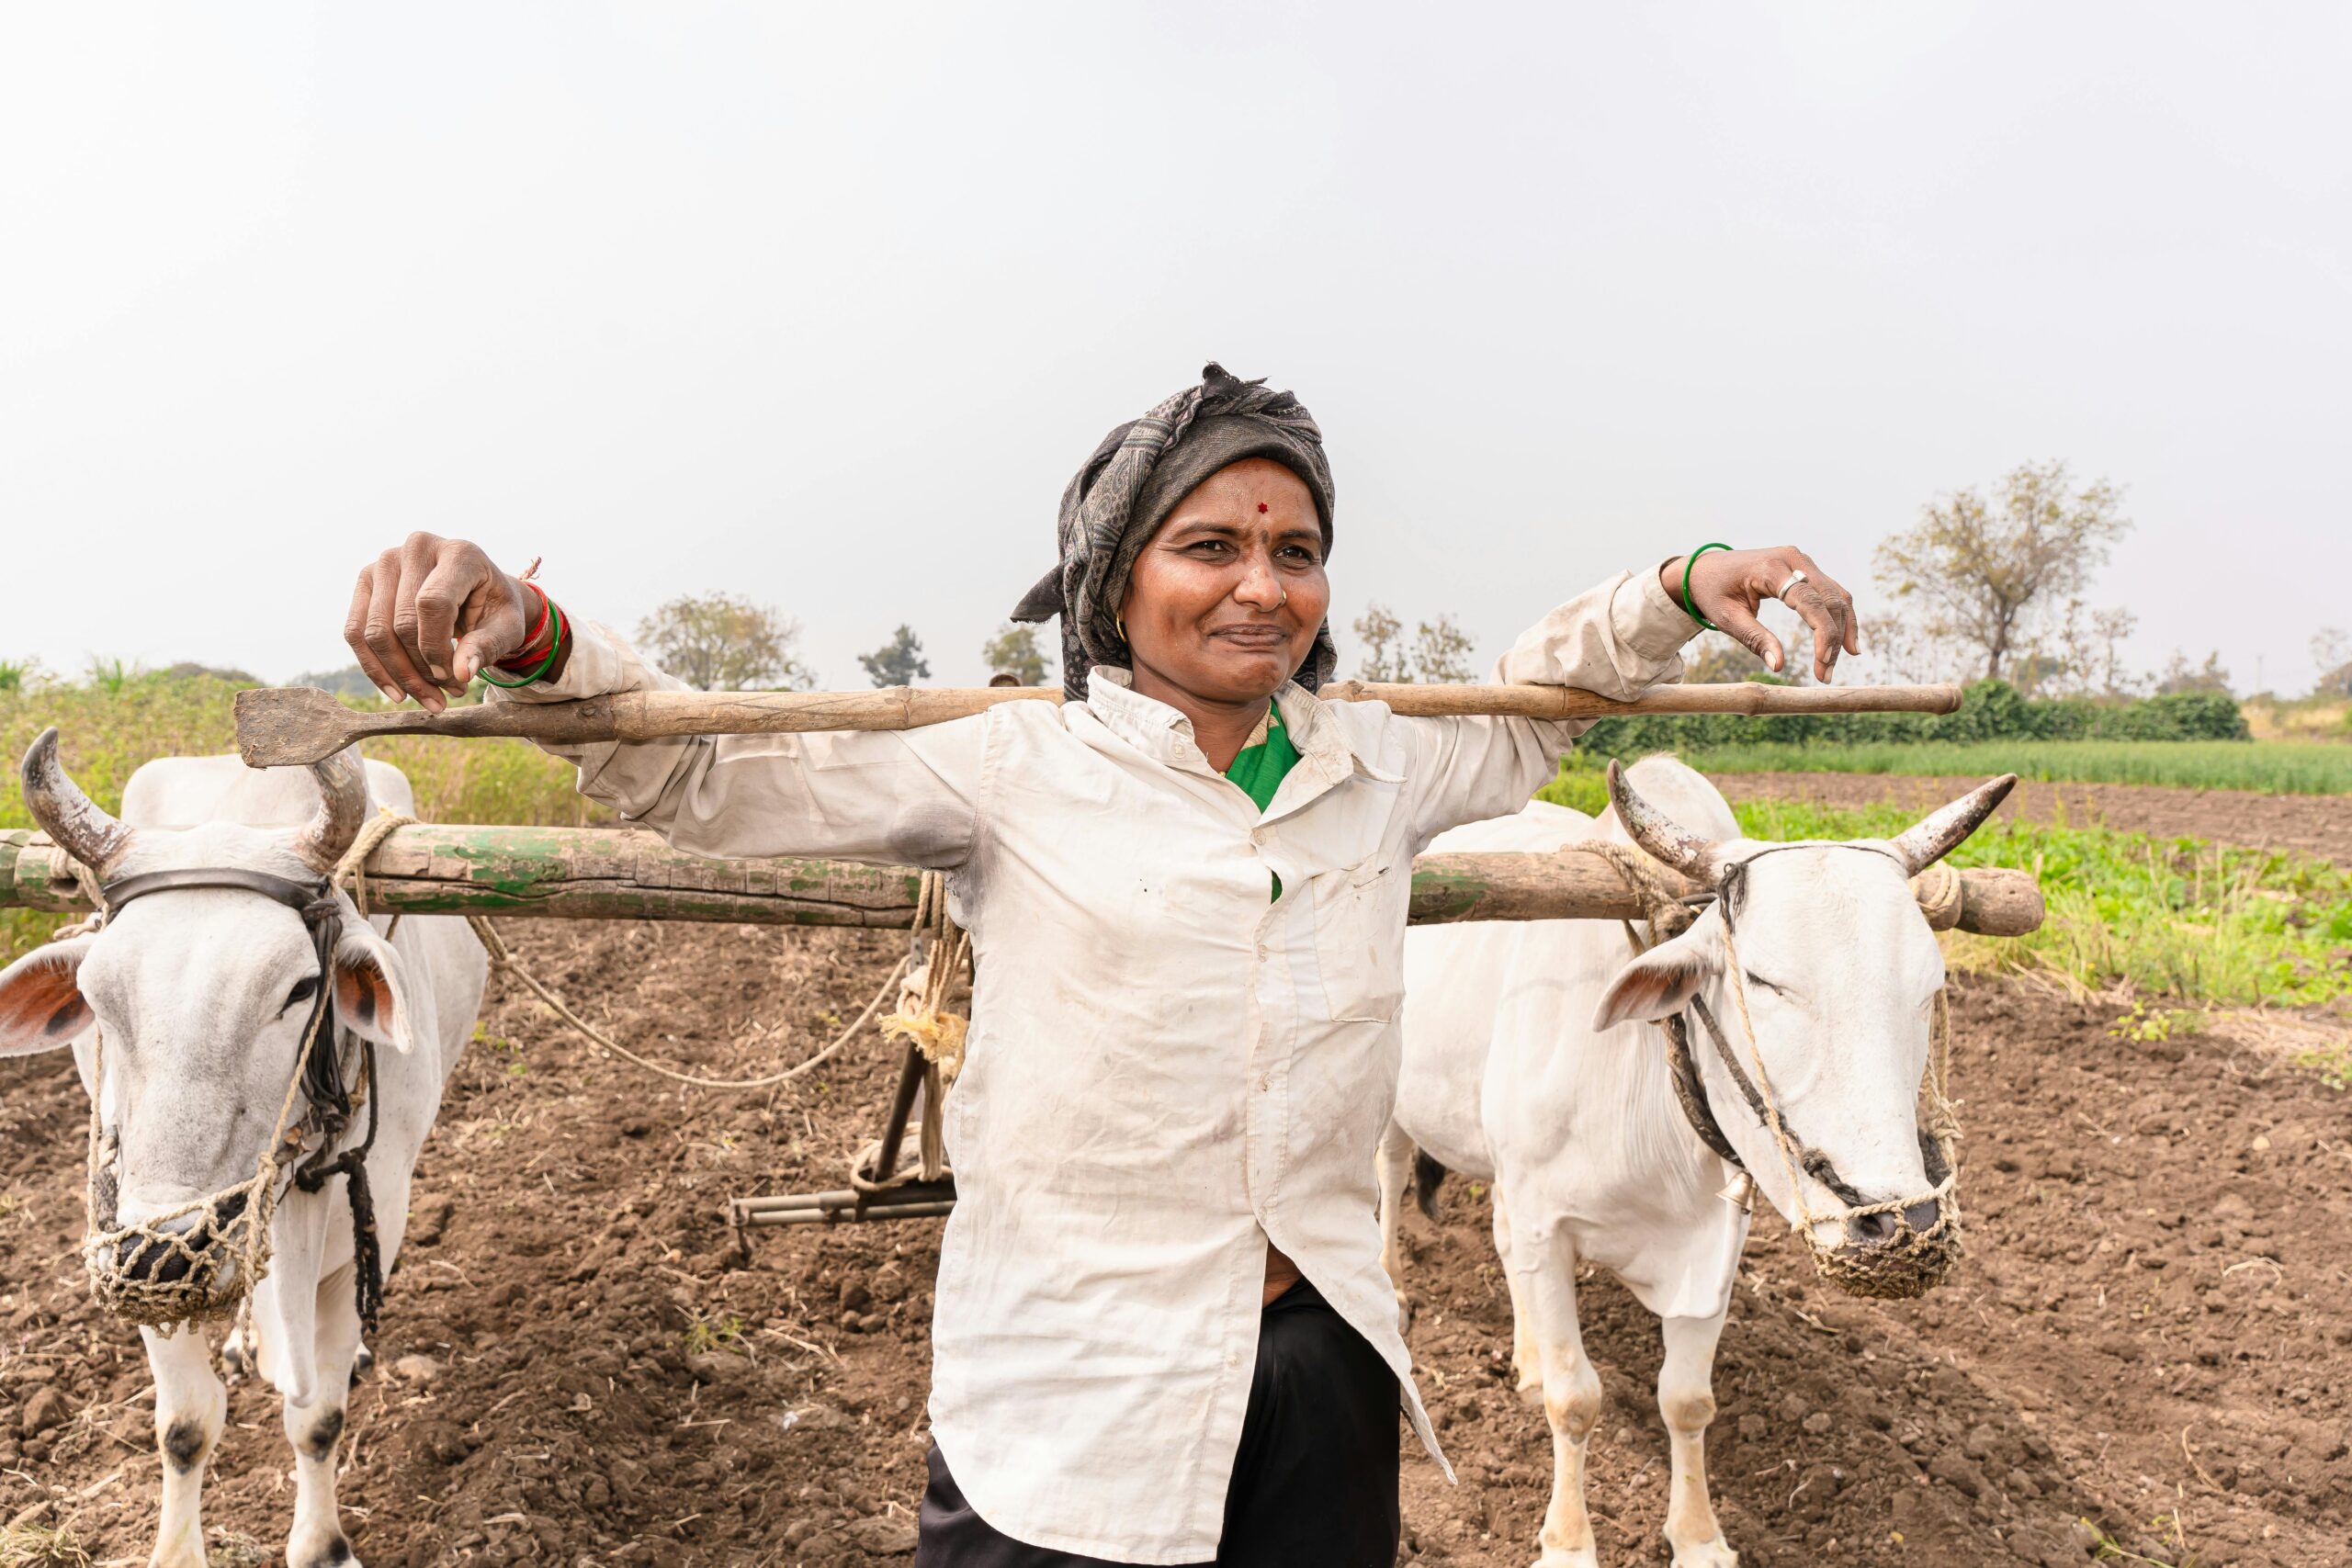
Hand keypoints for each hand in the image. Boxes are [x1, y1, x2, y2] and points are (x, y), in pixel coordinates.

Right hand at [344, 533, 537, 711]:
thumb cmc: (495, 608)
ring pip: (375, 632)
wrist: (478, 590)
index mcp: (458, 553)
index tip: (454, 679)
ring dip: (399, 676)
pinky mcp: (366, 581)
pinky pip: (355, 632)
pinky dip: (375, 668)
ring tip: (430, 699)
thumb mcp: (507, 627)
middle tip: (448, 695)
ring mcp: (384, 562)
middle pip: (401, 623)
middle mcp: (416, 548)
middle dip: (422, 670)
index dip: (437, 648)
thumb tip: (463, 673)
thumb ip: (489, 646)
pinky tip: (398, 693)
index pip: (432, 603)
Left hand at [1661, 546, 1859, 682]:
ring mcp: (1802, 561)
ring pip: (1836, 596)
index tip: (1822, 663)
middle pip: (1829, 599)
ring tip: (1832, 665)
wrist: (1704, 569)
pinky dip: (1839, 617)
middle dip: (1833, 638)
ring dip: (1841, 630)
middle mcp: (1793, 558)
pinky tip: (1845, 644)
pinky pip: (1831, 593)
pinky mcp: (1805, 568)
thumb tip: (1779, 666)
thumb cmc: (1713, 592)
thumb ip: (1755, 639)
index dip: (1823, 633)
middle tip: (1825, 674)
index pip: (1809, 600)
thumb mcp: (1727, 618)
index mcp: (1771, 567)